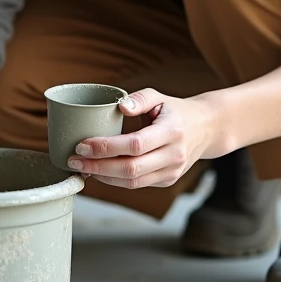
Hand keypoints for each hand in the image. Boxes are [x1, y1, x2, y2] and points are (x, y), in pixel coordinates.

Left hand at [66, 88, 223, 188]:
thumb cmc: (176, 110)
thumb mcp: (160, 96)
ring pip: (132, 182)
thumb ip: (139, 98)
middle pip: (131, 169)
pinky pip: (137, 185)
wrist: (206, 129)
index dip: (106, 147)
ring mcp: (172, 172)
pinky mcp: (167, 181)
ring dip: (103, 176)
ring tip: (81, 166)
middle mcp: (174, 155)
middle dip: (98, 166)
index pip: (135, 144)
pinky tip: (99, 170)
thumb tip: (121, 106)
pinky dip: (114, 180)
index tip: (83, 144)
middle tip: (74, 159)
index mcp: (172, 131)